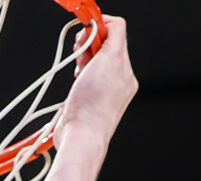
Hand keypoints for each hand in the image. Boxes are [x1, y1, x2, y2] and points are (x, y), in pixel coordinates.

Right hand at [58, 13, 134, 148]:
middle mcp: (120, 77)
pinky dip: (79, 78)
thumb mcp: (108, 59)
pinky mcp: (92, 104)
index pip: (116, 31)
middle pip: (103, 47)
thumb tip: (104, 23)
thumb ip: (111, 35)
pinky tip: (75, 87)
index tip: (84, 28)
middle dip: (87, 47)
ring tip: (77, 75)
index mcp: (124, 66)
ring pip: (94, 64)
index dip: (98, 26)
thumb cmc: (92, 106)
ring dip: (82, 63)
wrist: (81, 137)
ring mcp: (107, 91)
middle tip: (78, 55)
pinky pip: (87, 81)